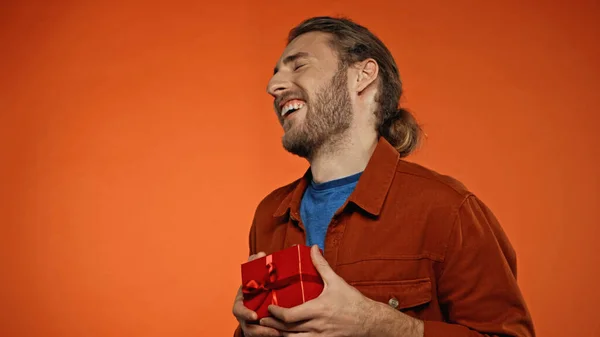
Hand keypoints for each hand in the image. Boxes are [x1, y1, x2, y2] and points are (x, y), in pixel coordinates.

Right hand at [232, 252, 281, 336]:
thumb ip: (256, 265)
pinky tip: (280, 334)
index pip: (238, 309)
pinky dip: (270, 335)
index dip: (244, 313)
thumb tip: (260, 254)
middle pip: (247, 325)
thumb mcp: (256, 277)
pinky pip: (264, 335)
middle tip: (272, 330)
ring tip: (278, 333)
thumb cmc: (258, 288)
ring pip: (256, 333)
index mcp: (243, 302)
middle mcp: (245, 315)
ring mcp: (252, 324)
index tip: (254, 316)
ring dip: (266, 333)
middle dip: (257, 329)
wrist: (262, 302)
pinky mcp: (260, 331)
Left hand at [258, 245, 378, 336]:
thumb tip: (313, 248)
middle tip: (261, 319)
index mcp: (317, 310)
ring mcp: (320, 336)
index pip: (290, 316)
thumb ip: (321, 265)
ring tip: (271, 328)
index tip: (269, 307)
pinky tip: (287, 335)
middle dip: (272, 325)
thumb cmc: (352, 301)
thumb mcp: (336, 281)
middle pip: (287, 330)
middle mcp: (317, 326)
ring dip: (280, 334)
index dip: (276, 313)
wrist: (369, 321)